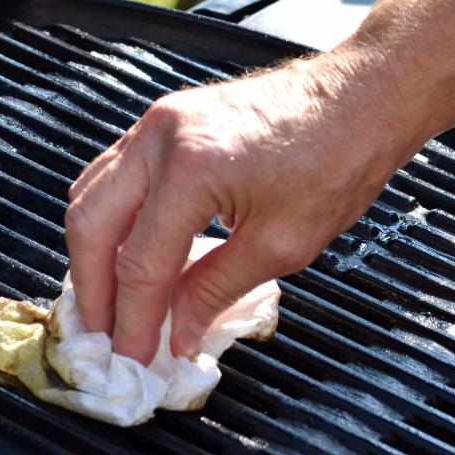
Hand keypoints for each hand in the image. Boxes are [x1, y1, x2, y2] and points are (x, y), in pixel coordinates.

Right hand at [64, 46, 421, 363]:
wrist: (362, 97)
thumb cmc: (339, 158)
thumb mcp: (283, 242)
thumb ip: (216, 289)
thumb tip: (178, 331)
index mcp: (192, 169)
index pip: (140, 264)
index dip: (133, 321)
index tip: (133, 357)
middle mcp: (162, 138)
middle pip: (91, 225)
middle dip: (92, 289)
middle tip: (103, 336)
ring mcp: (160, 122)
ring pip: (93, 195)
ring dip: (95, 253)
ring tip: (110, 302)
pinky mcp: (168, 119)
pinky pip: (116, 174)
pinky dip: (114, 219)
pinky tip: (127, 250)